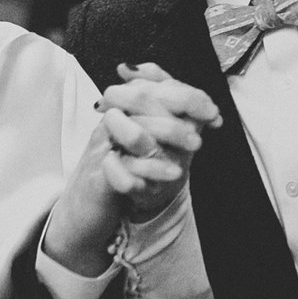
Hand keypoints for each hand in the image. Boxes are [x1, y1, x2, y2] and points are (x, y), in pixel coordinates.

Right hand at [44, 64, 222, 272]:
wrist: (84, 211)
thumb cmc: (119, 175)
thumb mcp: (148, 146)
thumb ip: (172, 124)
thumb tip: (209, 112)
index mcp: (121, 111)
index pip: (153, 87)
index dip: (187, 94)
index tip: (213, 112)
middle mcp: (110, 124)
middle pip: (143, 97)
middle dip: (182, 105)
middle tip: (209, 120)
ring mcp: (103, 149)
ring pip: (135, 130)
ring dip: (168, 132)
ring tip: (196, 145)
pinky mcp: (98, 178)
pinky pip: (123, 168)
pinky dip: (149, 170)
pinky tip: (173, 175)